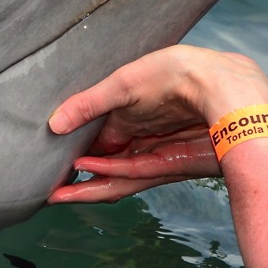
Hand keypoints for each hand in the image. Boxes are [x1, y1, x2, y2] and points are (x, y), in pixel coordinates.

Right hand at [46, 45, 267, 203]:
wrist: (217, 84)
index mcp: (133, 111)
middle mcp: (142, 134)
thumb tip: (54, 122)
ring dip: (89, 185)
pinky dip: (108, 177)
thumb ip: (88, 105)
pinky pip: (131, 175)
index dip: (76, 149)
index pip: (99, 137)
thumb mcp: (122, 85)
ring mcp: (154, 152)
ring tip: (59, 194)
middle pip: (106, 161)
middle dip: (80, 176)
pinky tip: (86, 177)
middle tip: (51, 189)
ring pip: (116, 175)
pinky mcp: (167, 165)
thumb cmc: (174, 72)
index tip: (51, 161)